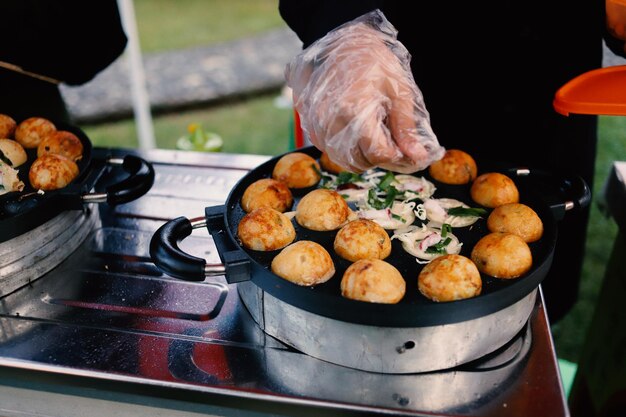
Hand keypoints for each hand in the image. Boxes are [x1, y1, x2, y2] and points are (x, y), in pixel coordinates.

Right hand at [285, 10, 443, 172]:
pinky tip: (355, 133)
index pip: (377, 153)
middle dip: (378, 158)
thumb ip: (405, 128)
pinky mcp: (309, 124)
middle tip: (390, 145)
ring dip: (360, 157)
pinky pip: (328, 149)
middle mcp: (331, 121)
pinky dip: (344, 149)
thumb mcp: (398, 91)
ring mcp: (316, 124)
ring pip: (342, 159)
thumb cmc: (374, 61)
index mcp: (354, 110)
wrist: (344, 43)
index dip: (395, 156)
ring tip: (373, 138)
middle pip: (358, 161)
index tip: (403, 149)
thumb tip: (416, 156)